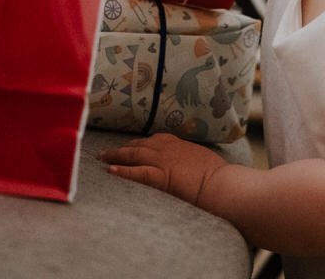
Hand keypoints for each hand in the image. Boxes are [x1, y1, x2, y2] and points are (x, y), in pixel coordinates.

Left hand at [100, 133, 232, 207]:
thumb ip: (192, 159)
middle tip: (108, 150)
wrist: (222, 185)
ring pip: (133, 155)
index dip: (139, 143)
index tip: (130, 145)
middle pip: (139, 145)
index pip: (154, 140)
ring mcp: (163, 161)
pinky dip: (122, 170)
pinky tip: (110, 170)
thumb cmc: (219, 176)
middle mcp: (168, 148)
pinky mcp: (160, 176)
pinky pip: (136, 172)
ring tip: (102, 157)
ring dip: (115, 155)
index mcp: (179, 144)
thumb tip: (191, 164)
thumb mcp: (204, 160)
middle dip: (122, 147)